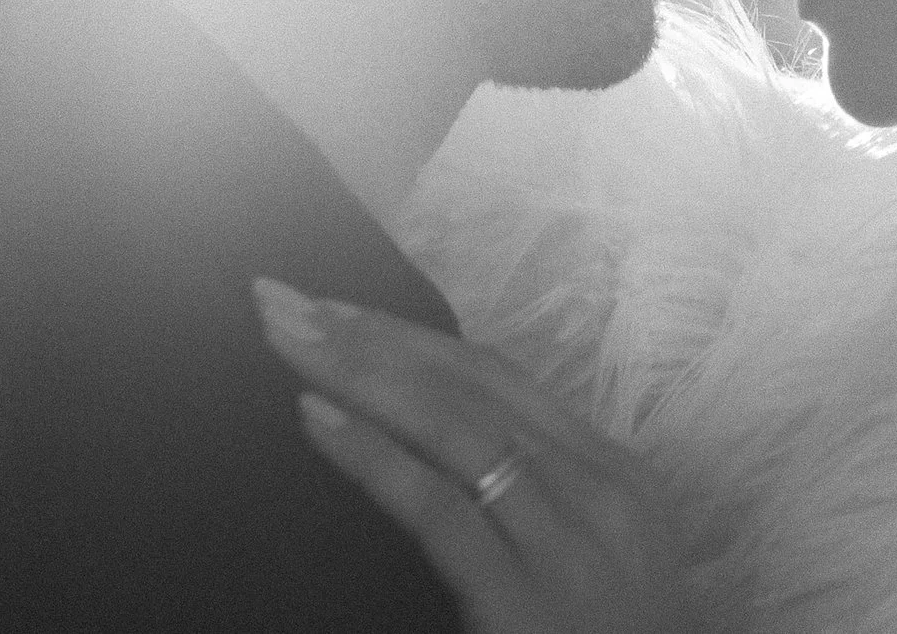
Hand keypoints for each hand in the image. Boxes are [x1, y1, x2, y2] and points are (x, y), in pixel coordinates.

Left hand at [254, 279, 703, 633]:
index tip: (336, 309)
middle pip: (469, 388)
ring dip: (359, 375)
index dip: (411, 337)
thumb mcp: (588, 549)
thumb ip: (532, 493)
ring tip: (289, 342)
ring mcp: (563, 540)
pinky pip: (437, 506)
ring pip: (451, 428)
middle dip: (371, 338)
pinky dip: (372, 455)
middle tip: (285, 302)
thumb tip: (429, 436)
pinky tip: (316, 419)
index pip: (499, 378)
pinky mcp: (522, 595)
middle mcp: (596, 489)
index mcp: (611, 471)